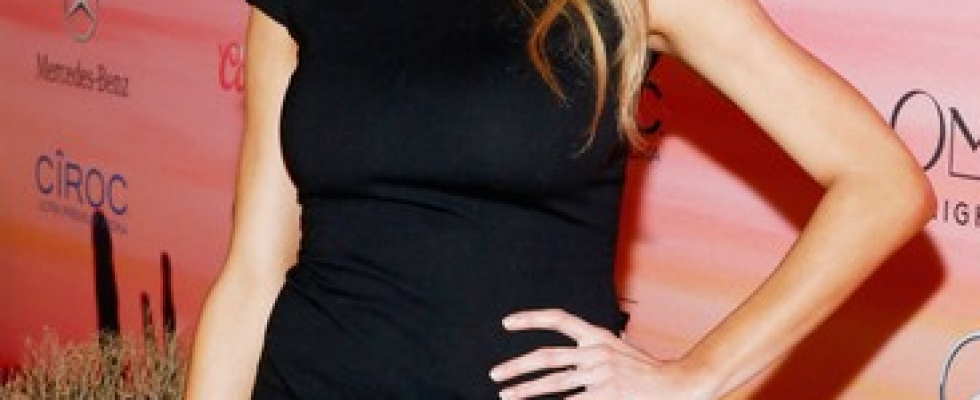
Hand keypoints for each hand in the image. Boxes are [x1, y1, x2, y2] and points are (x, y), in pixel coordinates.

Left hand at [490, 309, 715, 399]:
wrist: (677, 385)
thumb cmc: (650, 370)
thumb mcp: (625, 347)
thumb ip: (605, 343)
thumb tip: (591, 339)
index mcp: (598, 336)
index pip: (560, 320)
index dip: (531, 319)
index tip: (507, 323)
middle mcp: (596, 352)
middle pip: (547, 357)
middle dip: (517, 366)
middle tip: (496, 374)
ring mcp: (600, 375)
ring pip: (553, 382)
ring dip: (526, 390)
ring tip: (506, 395)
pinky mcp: (605, 395)